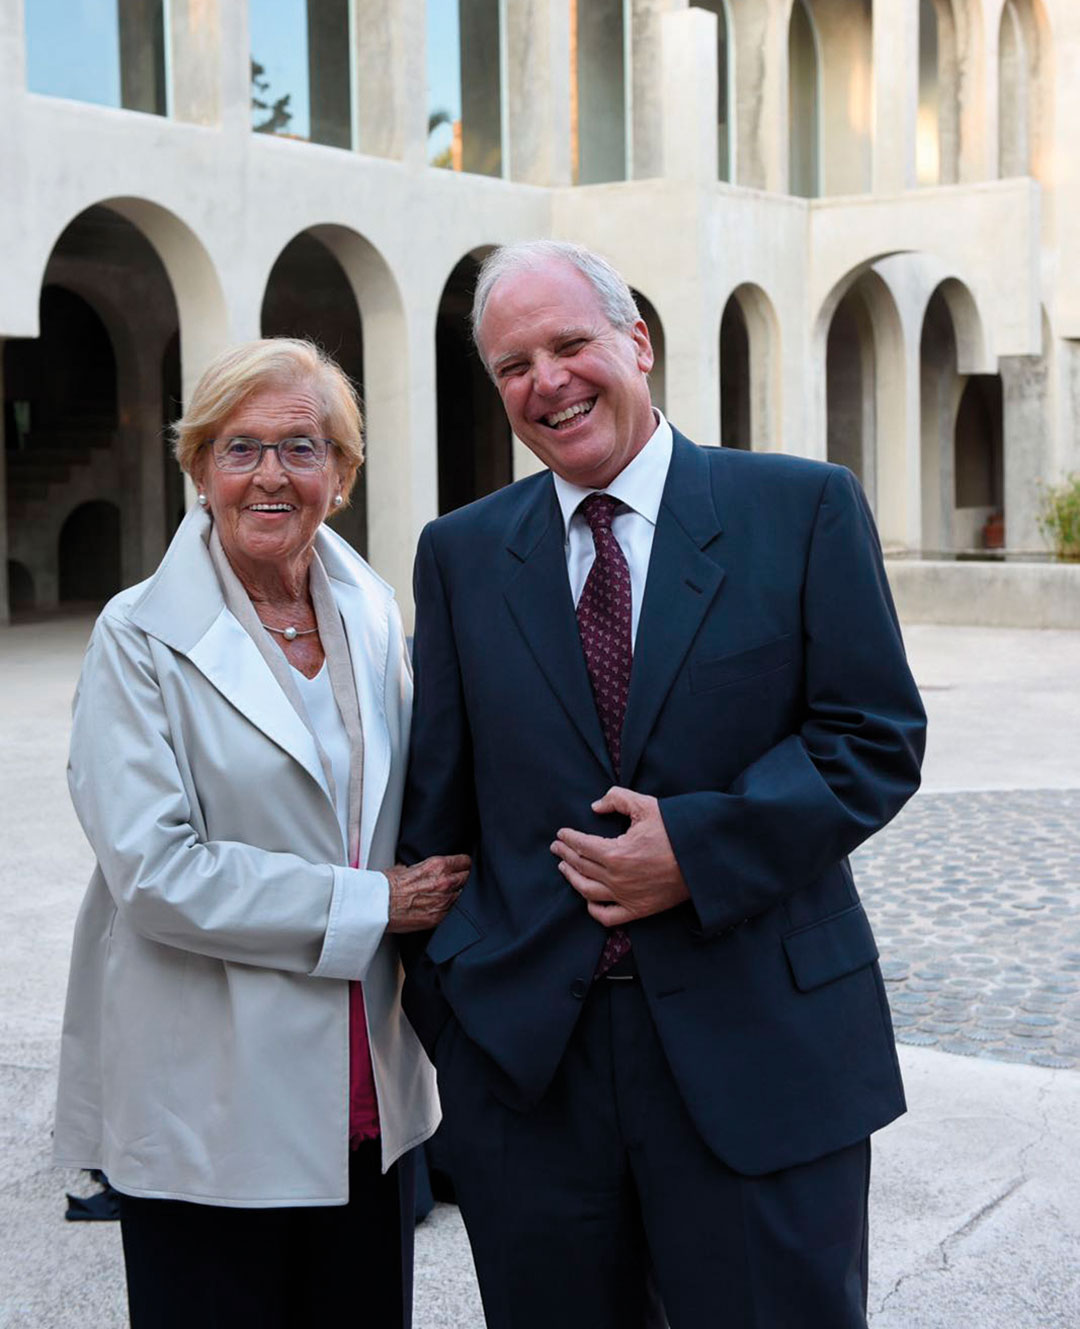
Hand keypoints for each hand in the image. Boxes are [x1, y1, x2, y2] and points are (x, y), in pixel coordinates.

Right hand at [384, 854, 470, 932]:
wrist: (378, 906)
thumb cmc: (386, 886)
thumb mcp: (404, 867)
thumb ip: (419, 867)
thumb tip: (419, 868)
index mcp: (437, 866)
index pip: (464, 861)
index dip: (463, 863)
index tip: (462, 866)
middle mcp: (444, 882)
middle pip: (467, 878)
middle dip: (463, 878)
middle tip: (456, 880)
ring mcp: (443, 901)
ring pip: (462, 895)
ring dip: (456, 894)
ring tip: (446, 894)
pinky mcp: (438, 917)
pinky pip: (452, 911)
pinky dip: (449, 908)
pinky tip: (441, 906)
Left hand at [551, 788, 689, 926]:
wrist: (703, 859)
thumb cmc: (676, 831)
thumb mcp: (646, 806)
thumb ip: (617, 799)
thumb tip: (596, 806)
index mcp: (616, 853)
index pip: (581, 845)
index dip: (568, 838)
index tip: (561, 833)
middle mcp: (617, 878)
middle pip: (581, 866)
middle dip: (565, 855)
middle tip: (557, 847)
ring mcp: (626, 897)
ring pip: (587, 891)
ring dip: (572, 878)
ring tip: (564, 868)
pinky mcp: (639, 910)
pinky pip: (608, 916)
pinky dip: (593, 910)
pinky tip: (588, 900)